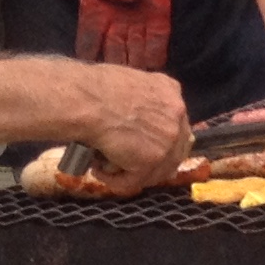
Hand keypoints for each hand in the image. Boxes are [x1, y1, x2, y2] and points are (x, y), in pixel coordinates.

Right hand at [72, 67, 191, 193]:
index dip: (157, 140)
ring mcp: (168, 139)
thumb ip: (141, 102)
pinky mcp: (153, 159)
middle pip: (173, 149)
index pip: (174, 123)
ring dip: (131, 172)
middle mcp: (177, 115)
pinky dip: (115, 181)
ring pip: (156, 170)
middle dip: (150, 161)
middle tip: (125, 164)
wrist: (88, 100)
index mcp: (171, 91)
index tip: (138, 146)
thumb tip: (136, 121)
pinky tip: (98, 171)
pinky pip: (134, 181)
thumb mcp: (129, 83)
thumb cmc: (94, 87)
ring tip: (104, 167)